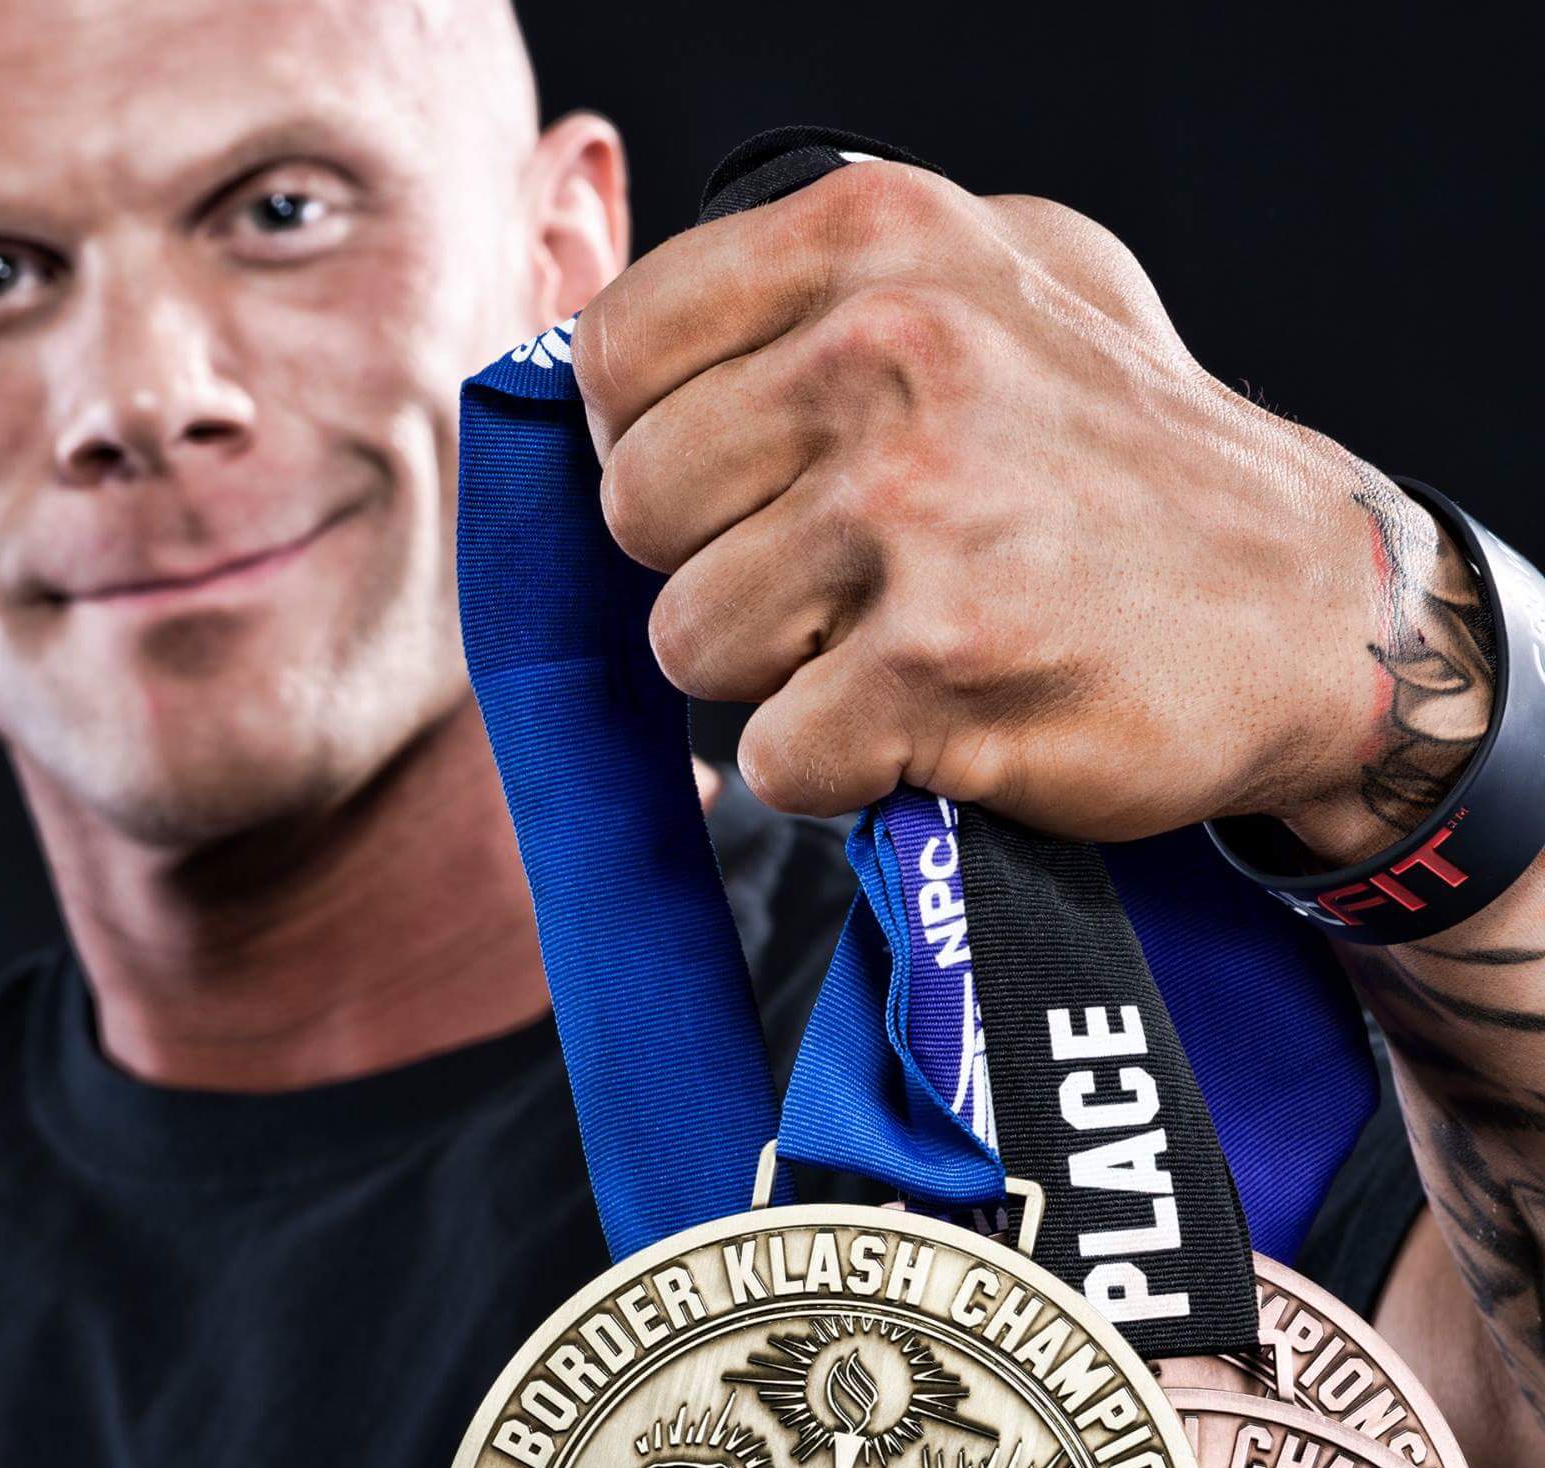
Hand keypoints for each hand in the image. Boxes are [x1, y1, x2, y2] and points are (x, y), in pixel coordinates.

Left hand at [571, 161, 1446, 846]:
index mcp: (876, 242)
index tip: (741, 487)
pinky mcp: (939, 666)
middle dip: (714, 567)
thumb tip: (617, 365)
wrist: (1306, 609)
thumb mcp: (995, 277)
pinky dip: (833, 769)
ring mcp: (917, 514)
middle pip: (636, 512)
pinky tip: (926, 718)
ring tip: (890, 642)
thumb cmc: (1121, 450)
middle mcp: (889, 356)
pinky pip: (770, 756)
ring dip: (773, 675)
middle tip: (835, 580)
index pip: (617, 360)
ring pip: (686, 641)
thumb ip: (814, 288)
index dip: (653, 449)